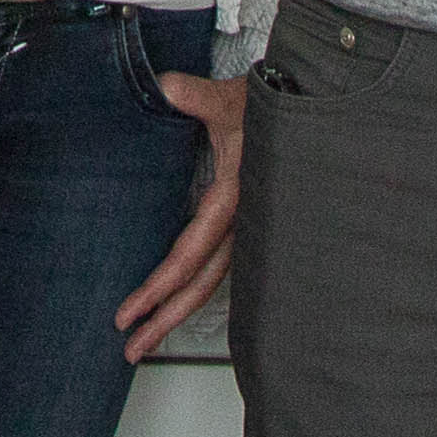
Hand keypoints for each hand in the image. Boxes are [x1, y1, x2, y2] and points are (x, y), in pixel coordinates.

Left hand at [113, 73, 245, 358]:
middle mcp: (242, 226)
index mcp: (234, 202)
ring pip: (210, 282)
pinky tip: (176, 303)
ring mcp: (246, 230)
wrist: (308, 109)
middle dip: (164, 320)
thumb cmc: (270, 106)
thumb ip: (197, 97)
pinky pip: (217, 266)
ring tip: (147, 339)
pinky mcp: (246, 225)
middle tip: (132, 350)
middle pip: (199, 286)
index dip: (157, 290)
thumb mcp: (230, 101)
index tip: (128, 314)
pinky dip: (194, 289)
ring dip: (177, 311)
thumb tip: (167, 86)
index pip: (188, 258)